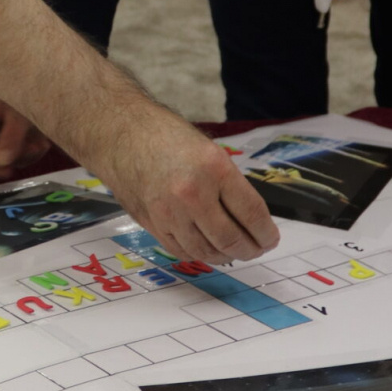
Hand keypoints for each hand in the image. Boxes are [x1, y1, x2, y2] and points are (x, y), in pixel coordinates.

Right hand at [0, 91, 51, 178]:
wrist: (54, 88)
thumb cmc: (31, 92)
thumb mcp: (20, 112)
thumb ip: (10, 137)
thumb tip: (0, 163)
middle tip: (8, 173)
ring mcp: (4, 131)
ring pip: (3, 156)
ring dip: (19, 157)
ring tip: (37, 146)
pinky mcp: (19, 138)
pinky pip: (20, 155)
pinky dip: (31, 153)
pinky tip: (43, 143)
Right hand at [90, 104, 278, 264]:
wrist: (121, 134)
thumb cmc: (166, 136)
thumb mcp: (209, 150)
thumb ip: (229, 184)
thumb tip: (250, 218)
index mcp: (214, 168)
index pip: (251, 213)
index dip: (266, 232)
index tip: (270, 238)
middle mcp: (192, 194)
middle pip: (230, 238)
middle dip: (250, 249)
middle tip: (257, 249)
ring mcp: (169, 212)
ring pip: (207, 250)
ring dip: (226, 255)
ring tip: (235, 251)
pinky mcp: (152, 223)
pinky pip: (183, 250)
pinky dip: (200, 253)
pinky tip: (209, 248)